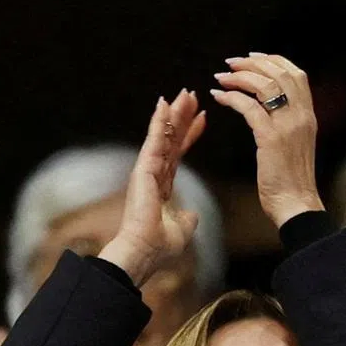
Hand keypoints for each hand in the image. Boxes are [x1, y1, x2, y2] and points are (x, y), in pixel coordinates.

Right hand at [98, 90, 205, 286]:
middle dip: (182, 118)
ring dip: (174, 114)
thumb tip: (192, 215)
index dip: (190, 136)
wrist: (144, 252)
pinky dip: (159, 121)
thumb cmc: (159, 247)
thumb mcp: (182, 230)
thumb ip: (187, 219)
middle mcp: (152, 175)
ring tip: (185, 93)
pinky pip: (153, 140)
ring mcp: (146, 170)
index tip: (203, 118)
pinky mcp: (143, 169)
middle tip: (193, 95)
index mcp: (161, 187)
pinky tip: (165, 103)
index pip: (178, 155)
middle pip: (171, 140)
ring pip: (163, 135)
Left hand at [211, 53, 322, 227]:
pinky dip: (231, 98)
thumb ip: (288, 125)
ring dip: (239, 77)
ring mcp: (287, 126)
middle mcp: (301, 116)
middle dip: (253, 64)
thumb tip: (271, 110)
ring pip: (264, 86)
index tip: (253, 58)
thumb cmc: (292, 182)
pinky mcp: (270, 139)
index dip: (274, 61)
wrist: (296, 205)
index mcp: (308, 116)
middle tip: (231, 63)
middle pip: (280, 73)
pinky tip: (218, 96)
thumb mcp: (296, 145)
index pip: (296, 75)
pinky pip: (249, 108)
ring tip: (221, 77)